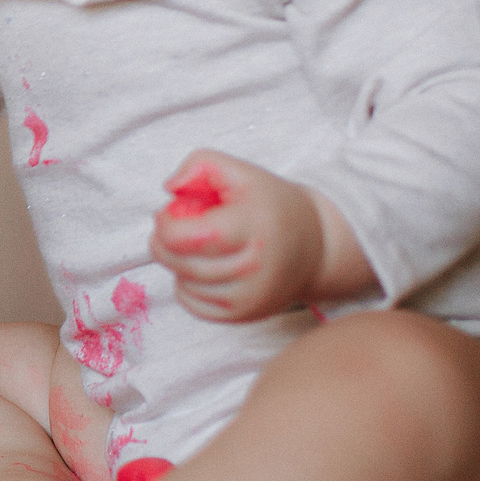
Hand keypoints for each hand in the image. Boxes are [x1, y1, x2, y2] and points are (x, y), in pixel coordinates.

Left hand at [147, 150, 367, 321]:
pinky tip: (204, 268)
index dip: (165, 223)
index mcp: (252, 228)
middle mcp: (253, 268)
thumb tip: (171, 187)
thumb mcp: (239, 171)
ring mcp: (250, 298)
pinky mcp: (244, 316)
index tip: (170, 212)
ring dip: (177, 264)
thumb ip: (200, 164)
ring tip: (197, 246)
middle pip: (179, 262)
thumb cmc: (270, 205)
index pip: (184, 237)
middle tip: (176, 228)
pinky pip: (192, 305)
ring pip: (183, 284)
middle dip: (164, 243)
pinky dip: (187, 286)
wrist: (315, 247)